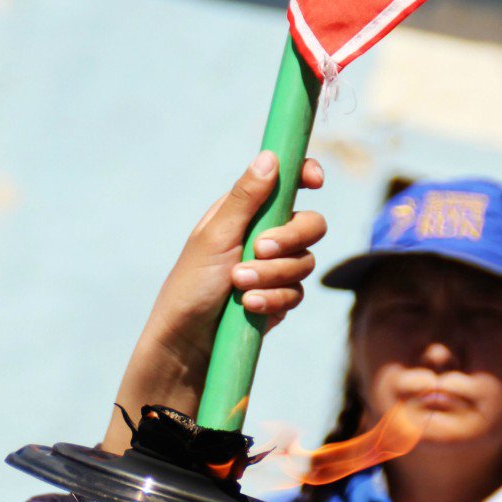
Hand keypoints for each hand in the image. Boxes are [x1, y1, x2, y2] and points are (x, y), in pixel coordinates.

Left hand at [107, 151, 325, 449]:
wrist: (186, 344)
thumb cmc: (190, 287)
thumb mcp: (214, 238)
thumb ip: (244, 199)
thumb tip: (270, 156)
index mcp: (245, 212)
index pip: (287, 183)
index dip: (305, 175)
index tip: (315, 181)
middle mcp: (264, 236)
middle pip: (310, 223)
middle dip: (290, 238)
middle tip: (260, 249)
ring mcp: (273, 269)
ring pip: (305, 261)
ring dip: (273, 275)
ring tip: (239, 286)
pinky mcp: (278, 299)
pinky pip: (296, 293)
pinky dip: (274, 300)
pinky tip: (249, 308)